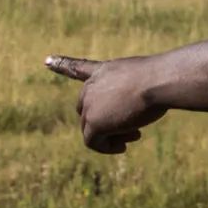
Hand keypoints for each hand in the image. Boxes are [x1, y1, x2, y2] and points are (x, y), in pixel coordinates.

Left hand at [45, 55, 168, 152]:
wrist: (158, 81)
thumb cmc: (161, 78)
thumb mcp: (147, 79)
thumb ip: (134, 92)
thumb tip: (137, 109)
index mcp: (104, 71)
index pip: (78, 67)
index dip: (62, 63)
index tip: (46, 60)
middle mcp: (91, 87)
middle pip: (87, 111)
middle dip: (107, 122)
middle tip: (133, 128)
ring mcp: (90, 106)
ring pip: (91, 129)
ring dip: (112, 136)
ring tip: (134, 135)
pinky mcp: (94, 123)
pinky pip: (94, 143)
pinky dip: (107, 147)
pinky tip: (123, 147)